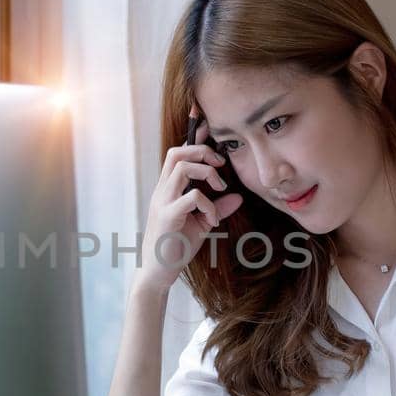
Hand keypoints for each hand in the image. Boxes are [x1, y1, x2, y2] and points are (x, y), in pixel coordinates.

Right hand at [136, 106, 243, 294]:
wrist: (158, 272)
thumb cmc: (176, 247)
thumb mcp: (202, 224)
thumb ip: (218, 208)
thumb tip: (238, 197)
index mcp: (169, 188)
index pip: (179, 154)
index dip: (193, 136)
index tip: (206, 122)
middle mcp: (163, 190)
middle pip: (178, 152)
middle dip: (203, 150)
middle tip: (221, 166)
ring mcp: (163, 202)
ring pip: (182, 167)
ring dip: (207, 173)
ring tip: (220, 188)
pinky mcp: (168, 217)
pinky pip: (191, 197)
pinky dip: (209, 205)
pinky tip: (213, 219)